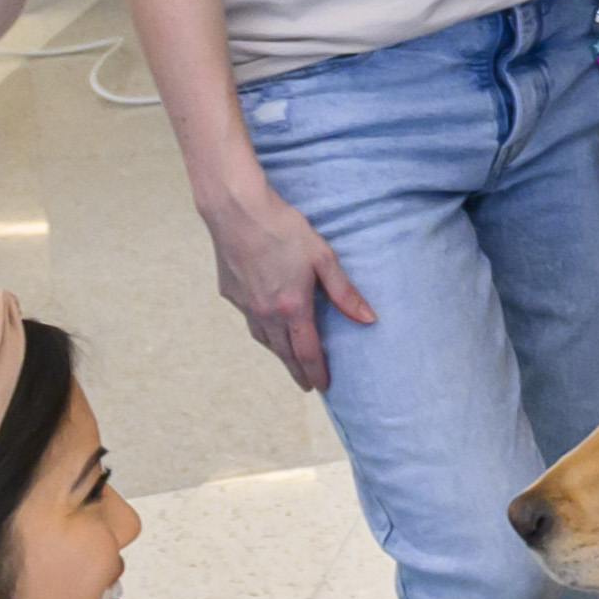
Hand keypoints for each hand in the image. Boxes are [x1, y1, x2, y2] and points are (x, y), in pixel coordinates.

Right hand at [198, 173, 372, 390]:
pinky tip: (267, 325)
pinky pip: (249, 321)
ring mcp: (244, 305)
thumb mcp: (322, 258)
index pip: (307, 352)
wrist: (237, 211)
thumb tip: (368, 318)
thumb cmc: (283, 229)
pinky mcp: (230, 294)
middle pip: (284, 353)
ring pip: (264, 339)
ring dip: (279, 353)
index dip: (317, 372)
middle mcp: (265, 313)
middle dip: (298, 372)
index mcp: (292, 307)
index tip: (323, 387)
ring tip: (290, 359)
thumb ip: (344, 292)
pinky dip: (262, 330)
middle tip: (308, 384)